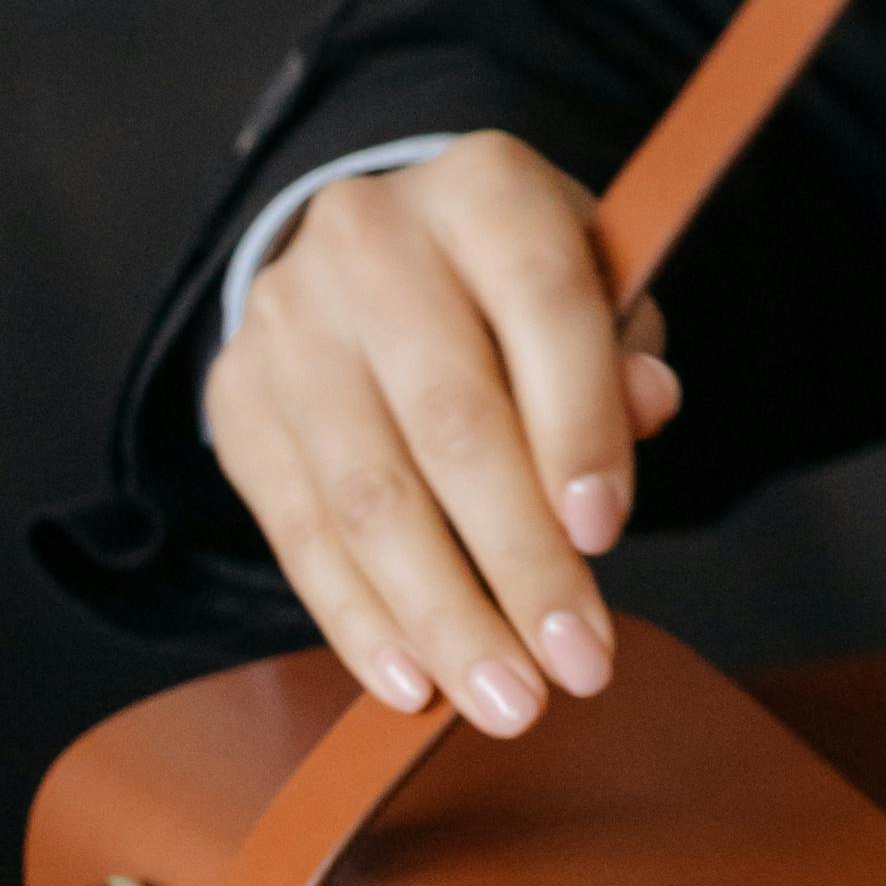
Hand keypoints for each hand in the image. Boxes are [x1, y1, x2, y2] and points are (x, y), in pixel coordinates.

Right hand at [201, 138, 680, 734]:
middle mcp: (369, 239)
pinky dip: (359, 618)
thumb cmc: (517, 283)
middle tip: (577, 667)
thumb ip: (625, 343)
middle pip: (450, 421)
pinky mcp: (237, 399)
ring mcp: (288, 320)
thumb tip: (648, 404)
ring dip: (442, 616)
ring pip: (367, 494)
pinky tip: (413, 681)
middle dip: (519, 562)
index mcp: (484, 186)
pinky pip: (298, 530)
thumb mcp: (595, 278)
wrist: (377, 246)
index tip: (606, 535)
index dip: (577, 424)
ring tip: (507, 699)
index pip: (542, 305)